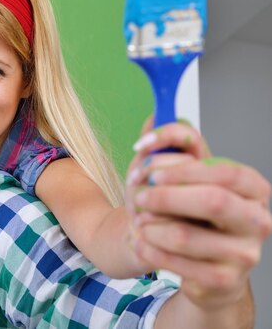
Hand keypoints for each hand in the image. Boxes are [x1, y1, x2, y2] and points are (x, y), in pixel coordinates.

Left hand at [125, 120, 271, 309]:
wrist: (194, 266)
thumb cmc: (187, 214)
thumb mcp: (177, 175)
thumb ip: (170, 145)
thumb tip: (156, 115)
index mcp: (250, 187)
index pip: (224, 169)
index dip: (183, 165)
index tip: (149, 165)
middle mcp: (256, 219)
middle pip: (212, 200)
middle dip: (165, 196)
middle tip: (139, 196)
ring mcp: (244, 253)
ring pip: (186, 235)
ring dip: (151, 226)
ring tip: (140, 221)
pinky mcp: (223, 280)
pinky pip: (176, 263)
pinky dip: (149, 249)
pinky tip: (141, 241)